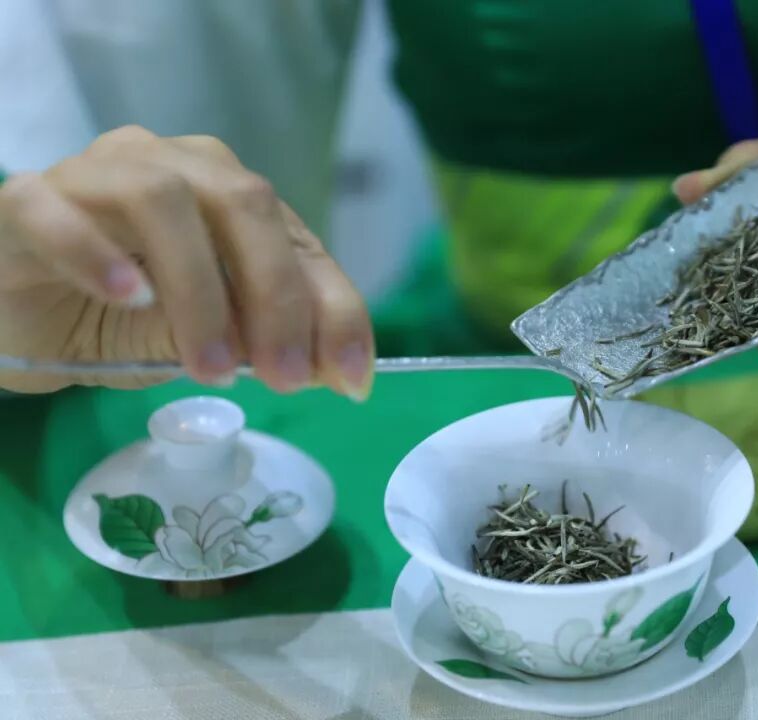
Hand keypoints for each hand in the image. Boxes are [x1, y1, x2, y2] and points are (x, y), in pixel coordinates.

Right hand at [0, 126, 373, 395]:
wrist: (16, 312)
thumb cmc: (118, 319)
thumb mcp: (206, 339)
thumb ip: (264, 342)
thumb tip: (340, 372)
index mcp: (227, 195)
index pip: (298, 239)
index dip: (334, 308)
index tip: (352, 378)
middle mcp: (172, 166)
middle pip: (243, 203)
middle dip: (277, 296)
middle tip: (284, 377)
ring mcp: (97, 174)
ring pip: (161, 200)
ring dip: (199, 290)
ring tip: (208, 367)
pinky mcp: (25, 201)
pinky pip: (58, 211)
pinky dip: (99, 255)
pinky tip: (129, 299)